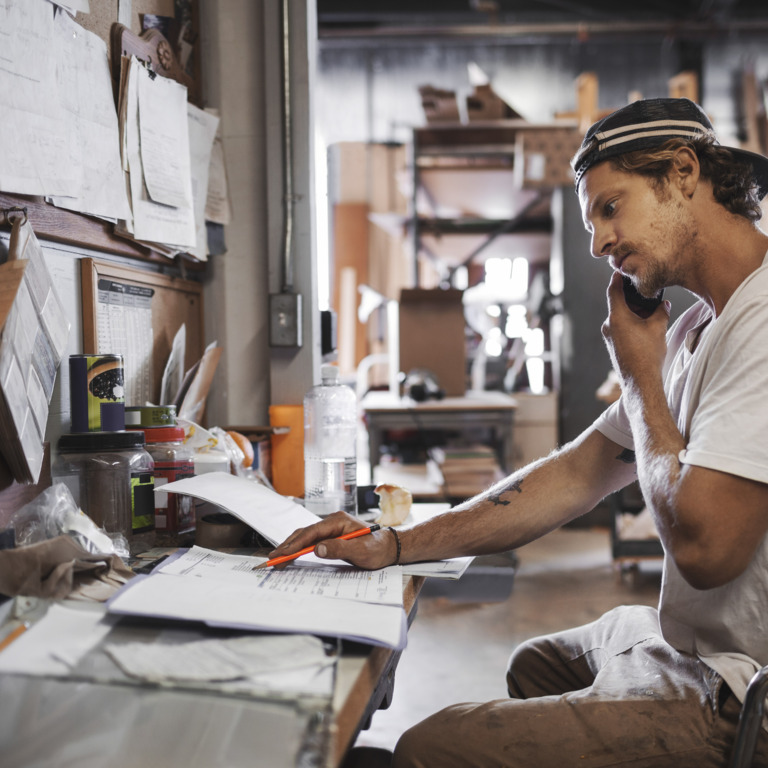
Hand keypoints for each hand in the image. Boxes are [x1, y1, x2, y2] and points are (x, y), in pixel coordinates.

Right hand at [268, 511, 397, 569]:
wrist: (389, 547)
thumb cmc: (378, 548)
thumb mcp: (361, 550)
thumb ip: (339, 548)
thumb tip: (317, 549)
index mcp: (338, 521)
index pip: (311, 532)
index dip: (296, 543)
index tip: (283, 553)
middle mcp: (332, 521)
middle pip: (305, 532)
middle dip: (288, 545)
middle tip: (273, 559)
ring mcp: (331, 528)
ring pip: (306, 536)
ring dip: (291, 547)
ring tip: (278, 558)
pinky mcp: (331, 536)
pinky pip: (311, 541)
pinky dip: (299, 548)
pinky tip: (291, 555)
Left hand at [601, 271, 669, 388]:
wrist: (640, 382)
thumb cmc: (648, 354)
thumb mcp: (658, 328)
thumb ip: (660, 312)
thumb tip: (663, 304)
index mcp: (616, 316)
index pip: (614, 291)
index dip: (618, 279)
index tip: (621, 271)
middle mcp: (608, 325)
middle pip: (618, 304)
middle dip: (633, 298)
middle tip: (647, 293)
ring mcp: (609, 336)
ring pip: (620, 317)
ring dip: (633, 312)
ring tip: (651, 312)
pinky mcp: (613, 345)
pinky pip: (620, 328)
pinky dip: (631, 323)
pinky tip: (645, 326)